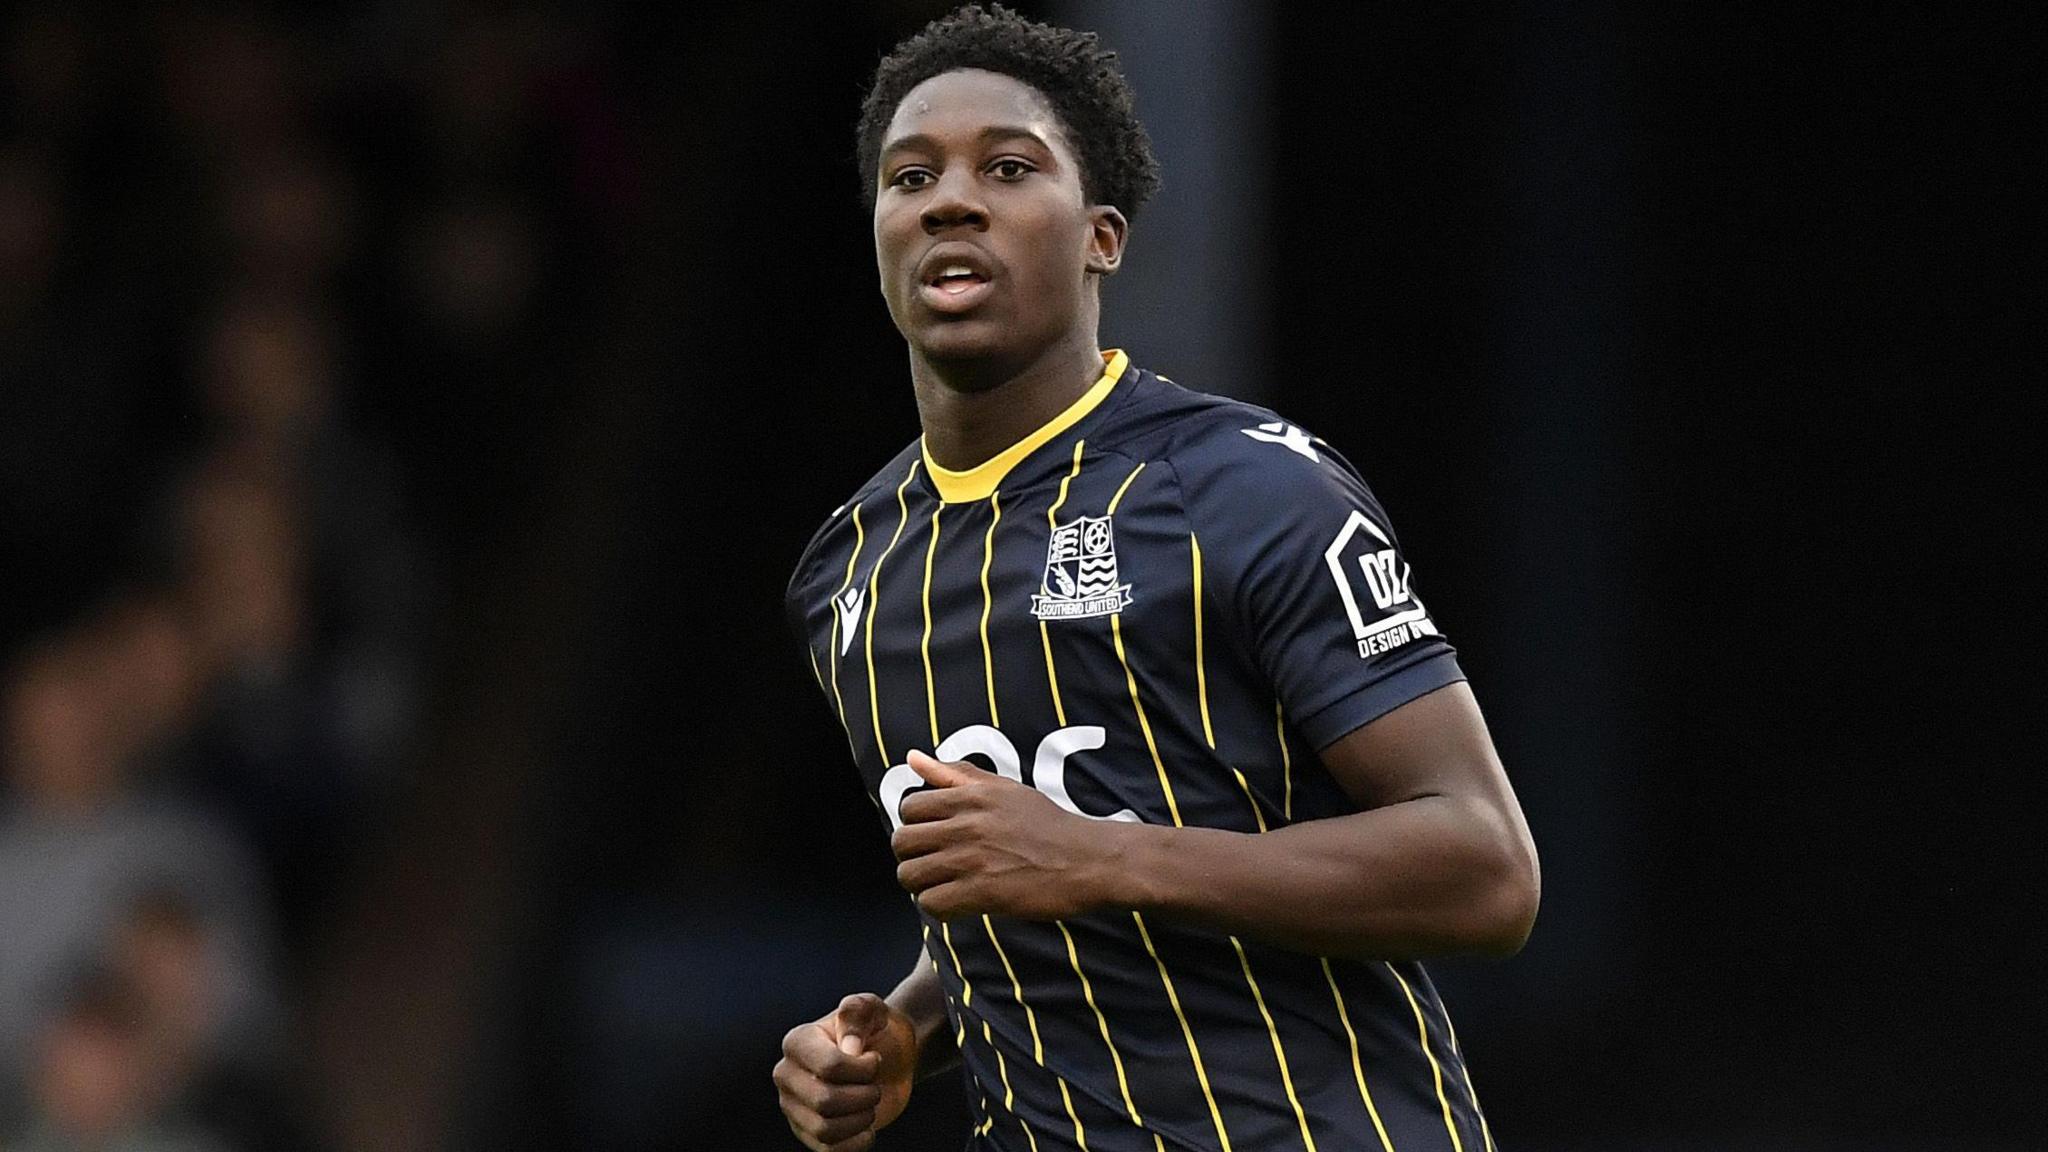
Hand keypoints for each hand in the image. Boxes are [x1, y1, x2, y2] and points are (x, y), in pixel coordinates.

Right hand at [774, 993, 917, 1150]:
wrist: (890, 1060)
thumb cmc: (878, 1033)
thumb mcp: (874, 1010)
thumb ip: (859, 1012)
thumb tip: (849, 1046)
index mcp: (797, 1042)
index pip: (829, 1066)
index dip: (863, 1069)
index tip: (874, 1058)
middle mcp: (787, 1076)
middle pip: (825, 1100)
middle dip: (864, 1095)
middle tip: (875, 1085)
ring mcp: (794, 1108)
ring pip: (825, 1129)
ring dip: (862, 1119)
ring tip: (870, 1104)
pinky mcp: (808, 1134)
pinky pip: (828, 1151)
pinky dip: (857, 1143)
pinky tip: (868, 1128)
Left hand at [890, 750, 1119, 920]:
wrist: (1087, 860)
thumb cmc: (1046, 824)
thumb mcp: (1003, 789)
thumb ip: (955, 774)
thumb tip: (913, 757)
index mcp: (970, 796)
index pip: (909, 807)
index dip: (916, 825)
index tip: (934, 836)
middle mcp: (967, 825)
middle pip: (902, 842)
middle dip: (912, 855)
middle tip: (933, 863)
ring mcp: (973, 860)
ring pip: (910, 875)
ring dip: (921, 884)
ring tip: (942, 883)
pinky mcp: (982, 893)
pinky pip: (931, 904)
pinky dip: (937, 906)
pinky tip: (956, 901)